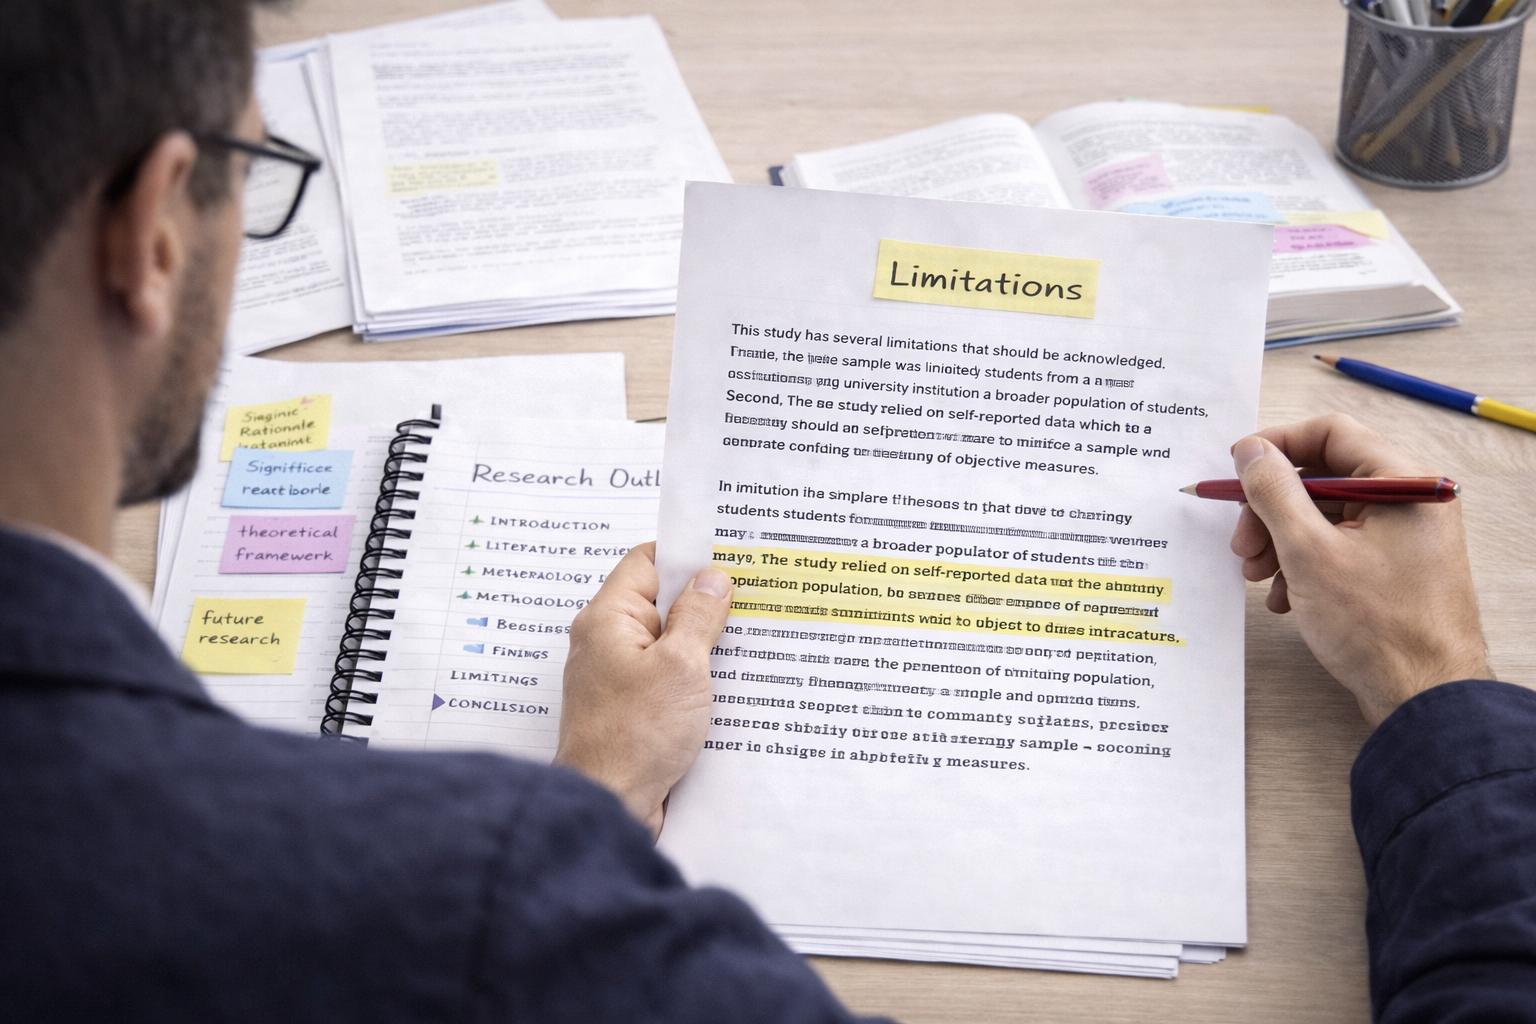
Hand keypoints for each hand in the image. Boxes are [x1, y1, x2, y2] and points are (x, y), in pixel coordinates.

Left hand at [554, 543, 732, 836]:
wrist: (609, 805)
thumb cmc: (635, 737)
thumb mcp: (681, 667)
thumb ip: (698, 617)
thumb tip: (712, 579)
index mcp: (608, 620)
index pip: (646, 563)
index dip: (687, 556)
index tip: (728, 557)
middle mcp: (606, 643)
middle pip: (660, 602)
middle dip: (704, 602)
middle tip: (751, 598)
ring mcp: (617, 678)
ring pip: (667, 644)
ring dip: (702, 644)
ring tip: (748, 641)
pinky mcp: (630, 708)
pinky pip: (665, 678)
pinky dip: (693, 677)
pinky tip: (726, 684)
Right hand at [1229, 414, 1488, 726]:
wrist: (1422, 698)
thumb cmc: (1378, 627)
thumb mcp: (1309, 552)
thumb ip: (1274, 493)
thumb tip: (1250, 451)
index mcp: (1404, 483)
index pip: (1331, 434)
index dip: (1276, 446)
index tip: (1237, 469)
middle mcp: (1409, 502)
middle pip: (1322, 479)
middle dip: (1271, 510)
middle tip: (1241, 543)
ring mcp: (1403, 538)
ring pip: (1324, 517)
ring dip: (1279, 542)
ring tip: (1256, 576)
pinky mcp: (1393, 569)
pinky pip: (1337, 548)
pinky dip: (1302, 566)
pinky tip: (1282, 597)